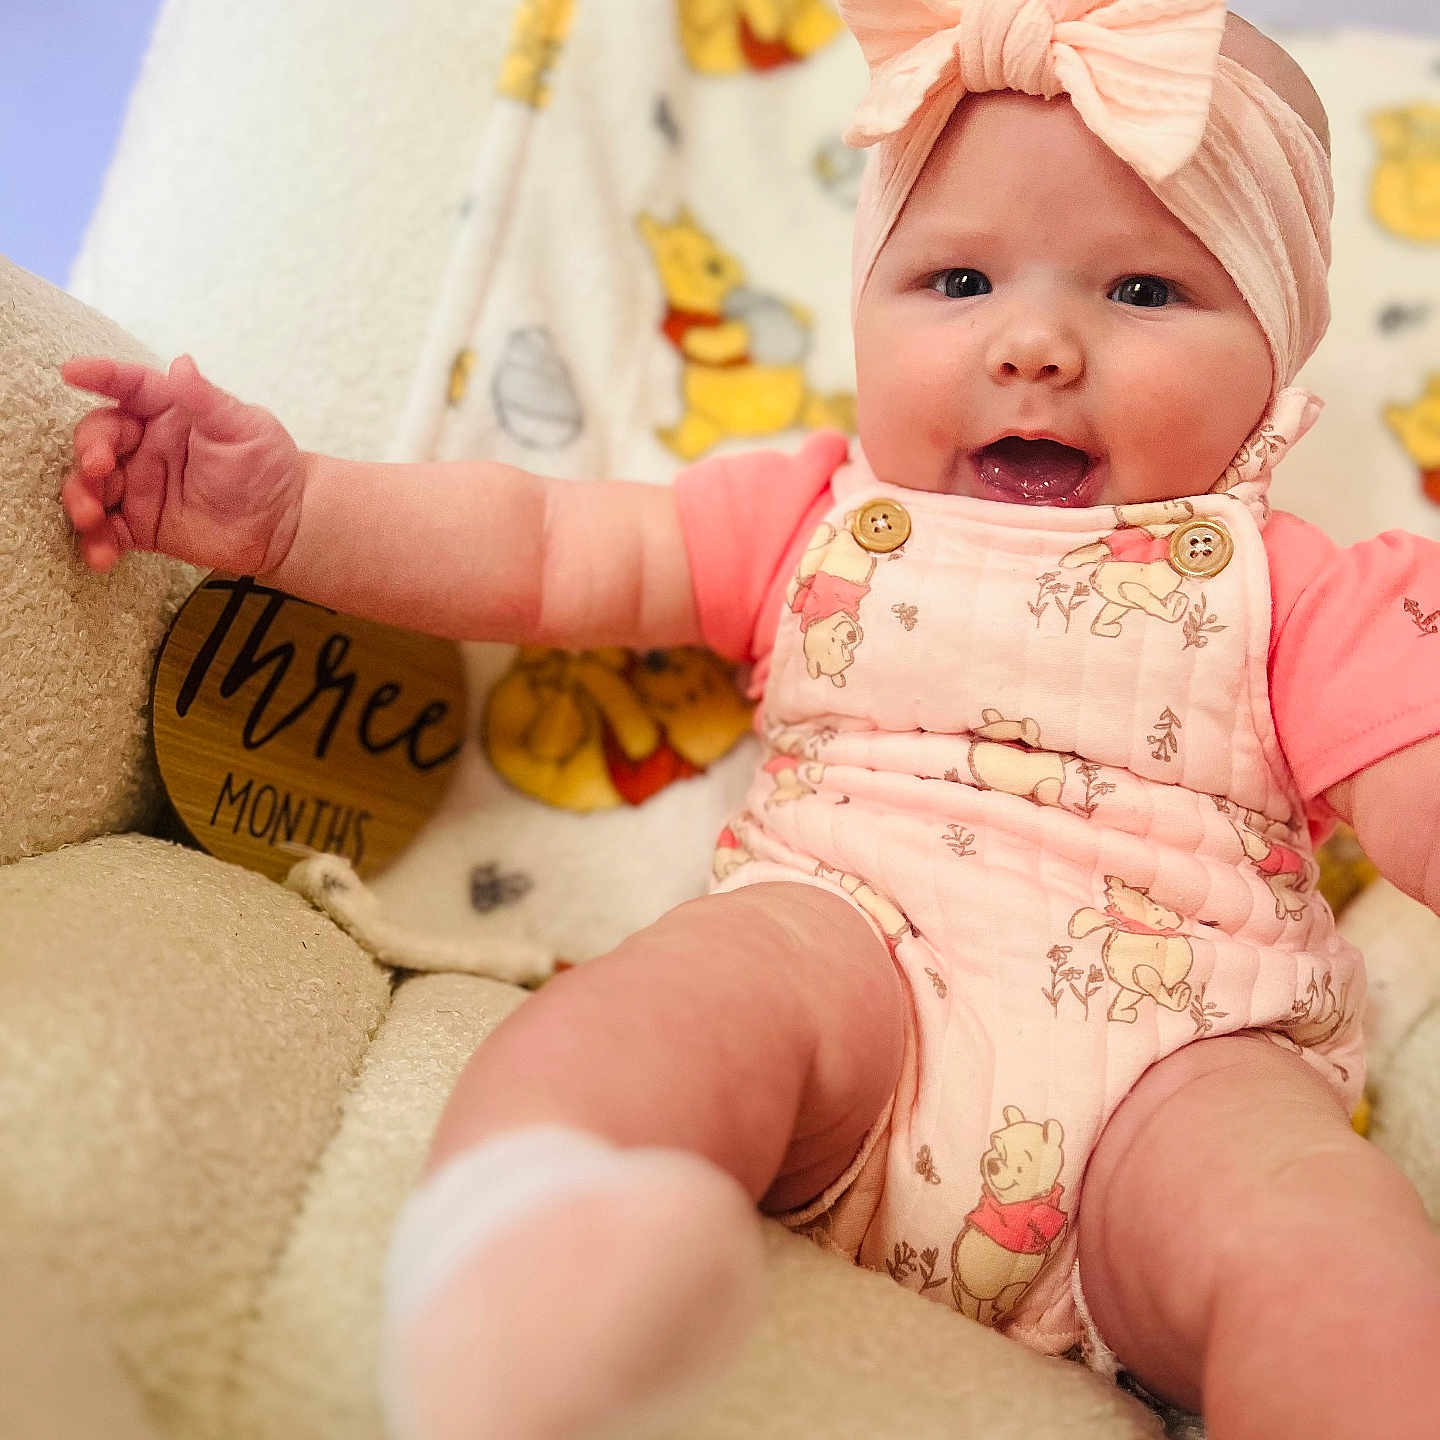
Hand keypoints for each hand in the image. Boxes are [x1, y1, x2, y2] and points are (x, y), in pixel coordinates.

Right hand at [60, 353, 304, 574]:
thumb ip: (207, 400)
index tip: (71, 372)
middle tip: (98, 467)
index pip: (130, 388)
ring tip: (90, 516)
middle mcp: (145, 446)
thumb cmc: (267, 466)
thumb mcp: (243, 428)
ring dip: (81, 499)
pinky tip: (100, 557)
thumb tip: (181, 364)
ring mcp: (139, 487)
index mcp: (168, 413)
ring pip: (92, 487)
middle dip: (89, 450)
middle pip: (99, 438)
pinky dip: (96, 544)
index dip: (101, 376)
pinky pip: (108, 533)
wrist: (283, 525)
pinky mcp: (140, 526)